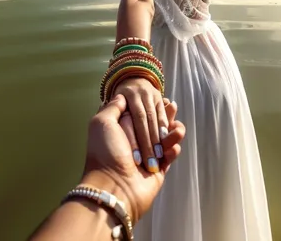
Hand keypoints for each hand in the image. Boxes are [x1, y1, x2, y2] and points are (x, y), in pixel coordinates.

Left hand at [82, 95, 184, 222]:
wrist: (114, 184)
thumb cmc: (106, 151)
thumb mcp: (102, 123)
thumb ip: (113, 107)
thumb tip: (121, 97)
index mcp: (122, 131)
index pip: (140, 115)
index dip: (151, 107)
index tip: (162, 98)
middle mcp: (135, 143)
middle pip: (155, 125)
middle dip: (165, 115)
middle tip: (173, 106)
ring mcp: (148, 156)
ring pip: (165, 139)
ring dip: (173, 131)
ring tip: (178, 128)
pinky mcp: (158, 169)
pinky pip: (170, 156)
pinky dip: (173, 149)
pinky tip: (174, 145)